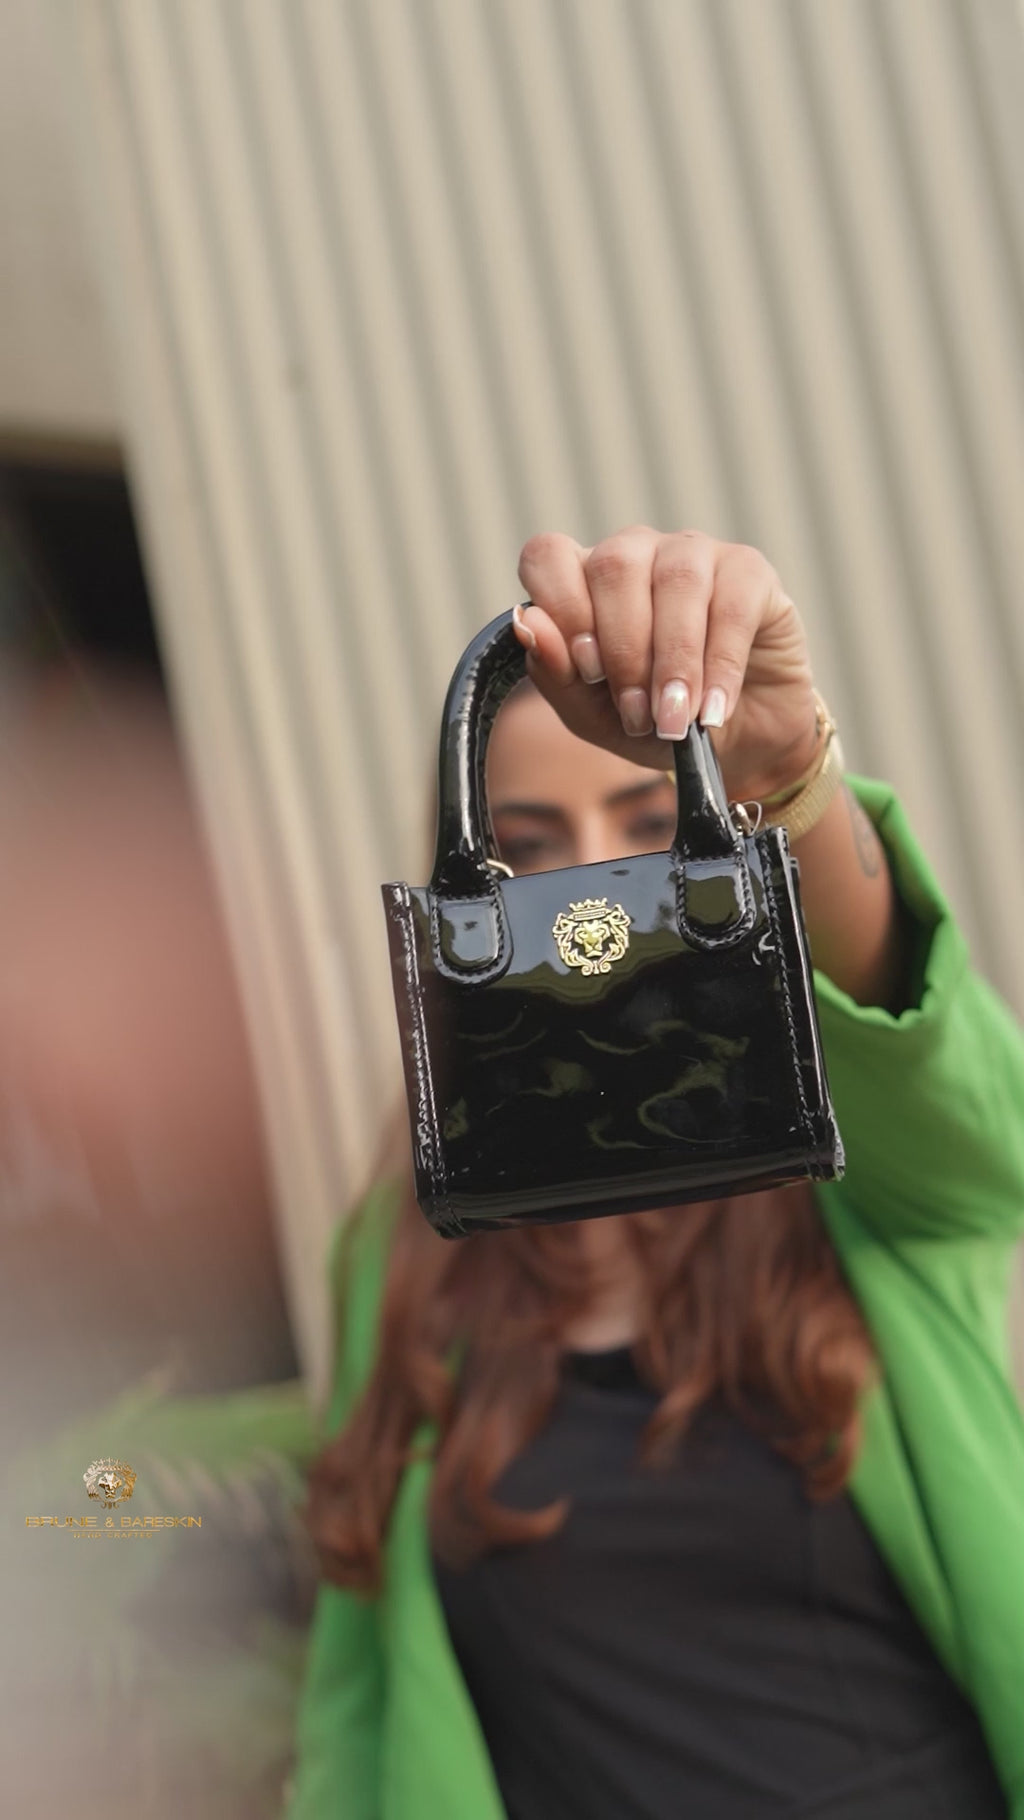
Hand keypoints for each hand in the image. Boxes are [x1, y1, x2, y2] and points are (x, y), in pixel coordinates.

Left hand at [513, 526, 818, 802]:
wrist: (734, 745)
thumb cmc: (655, 722)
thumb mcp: (594, 715)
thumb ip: (556, 674)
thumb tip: (529, 624)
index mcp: (585, 580)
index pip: (549, 555)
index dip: (562, 608)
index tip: (586, 671)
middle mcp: (638, 553)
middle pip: (614, 567)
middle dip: (622, 650)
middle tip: (636, 715)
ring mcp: (695, 554)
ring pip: (676, 580)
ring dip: (672, 661)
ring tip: (675, 721)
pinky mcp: (751, 573)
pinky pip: (732, 605)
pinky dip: (720, 666)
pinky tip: (712, 710)